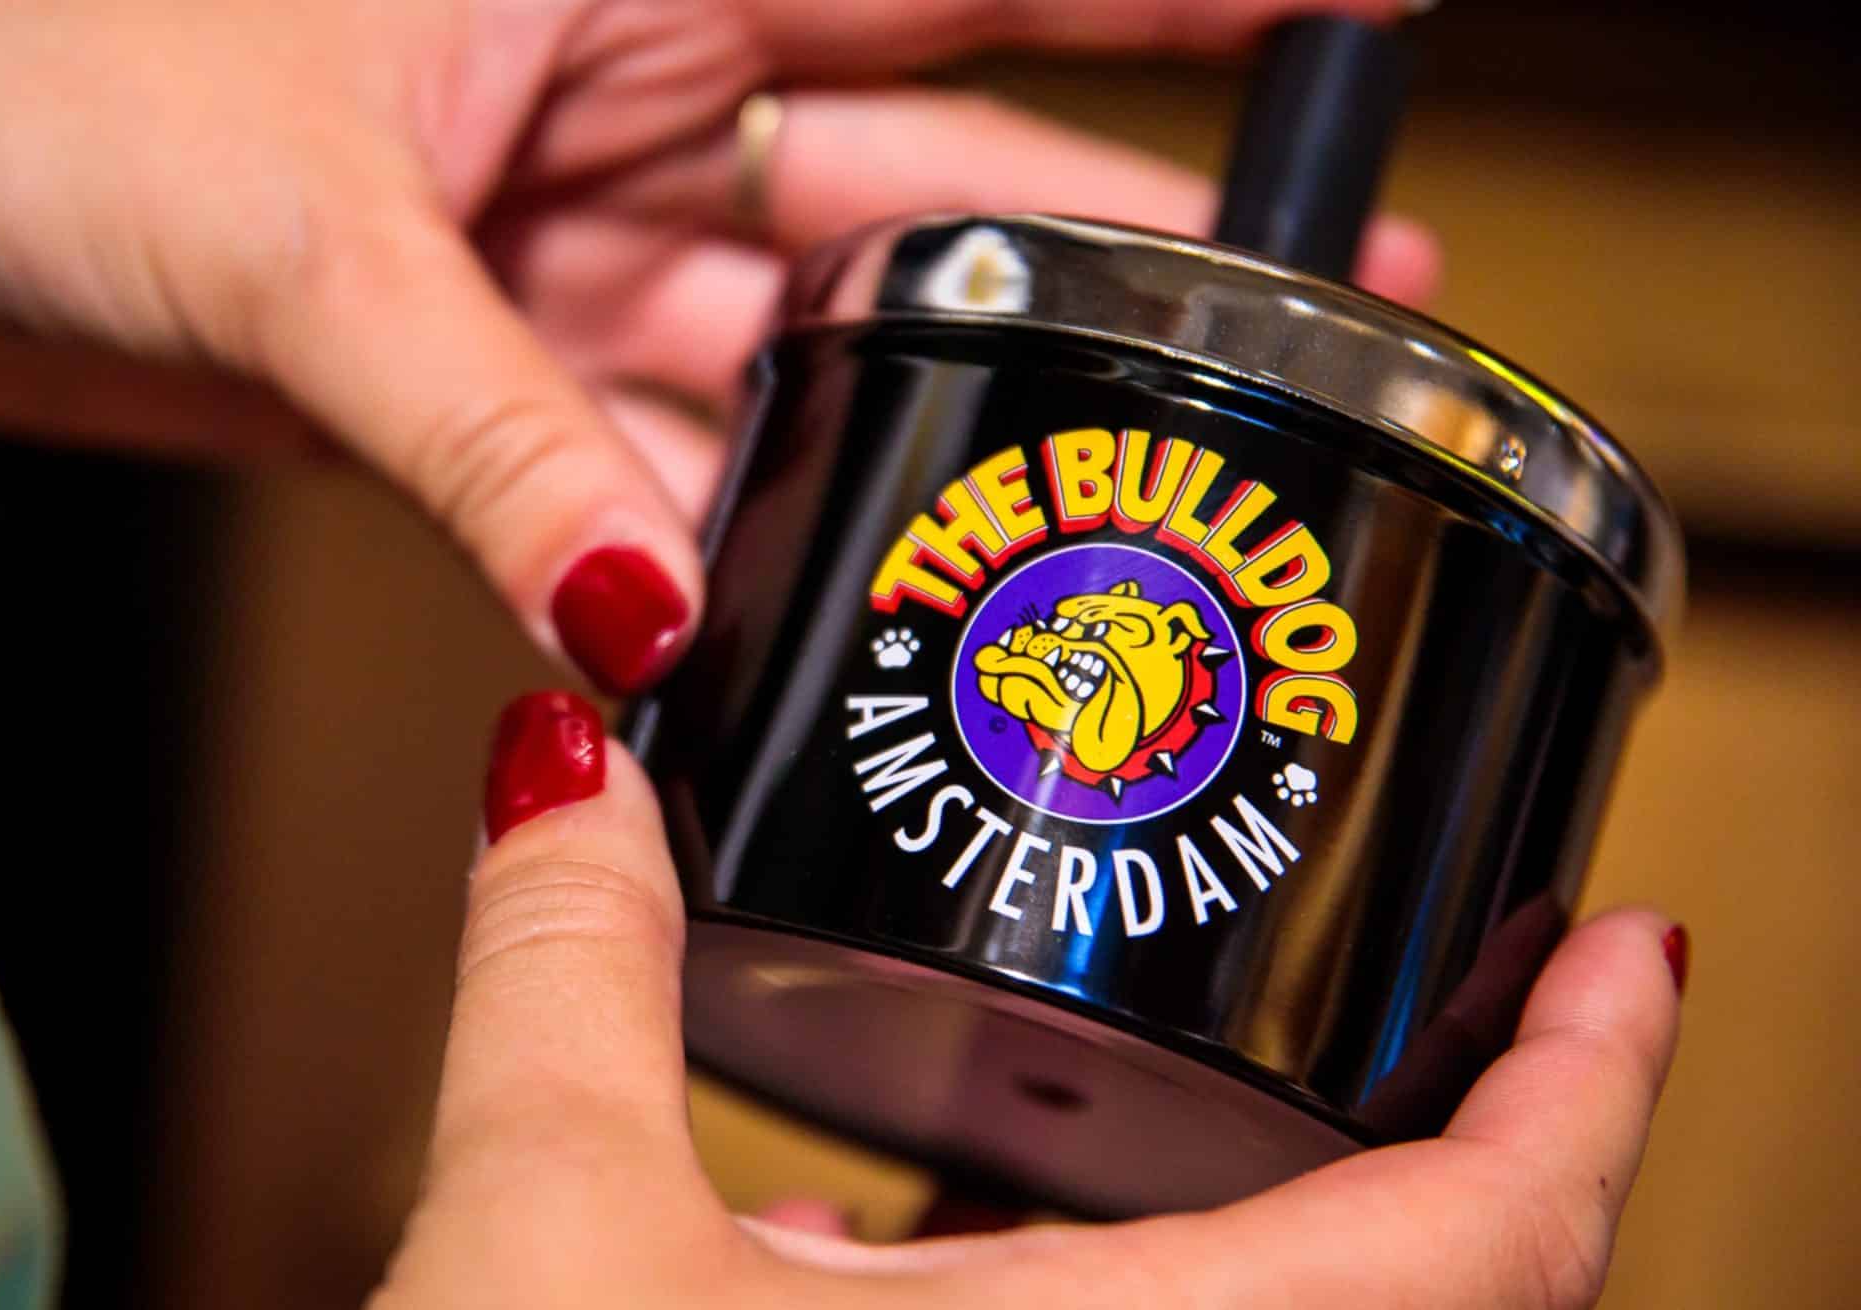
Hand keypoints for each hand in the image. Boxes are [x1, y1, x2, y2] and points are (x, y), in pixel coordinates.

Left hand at [0, 0, 1439, 693]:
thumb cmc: (19, 48)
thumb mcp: (301, 228)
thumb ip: (493, 433)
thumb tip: (649, 611)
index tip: (1361, 11)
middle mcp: (606, 89)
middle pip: (913, 180)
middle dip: (1096, 261)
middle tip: (1292, 334)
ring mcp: (536, 234)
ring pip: (782, 347)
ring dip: (900, 441)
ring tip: (1074, 517)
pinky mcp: (450, 363)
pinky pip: (619, 463)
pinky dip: (683, 548)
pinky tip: (782, 615)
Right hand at [397, 690, 1681, 1308]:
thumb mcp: (549, 1231)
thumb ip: (570, 963)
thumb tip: (567, 770)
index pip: (1494, 1239)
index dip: (1595, 1078)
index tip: (1631, 950)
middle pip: (1452, 1306)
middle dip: (1471, 1141)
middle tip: (1457, 992)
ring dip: (1297, 1235)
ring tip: (1213, 1099)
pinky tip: (938, 1265)